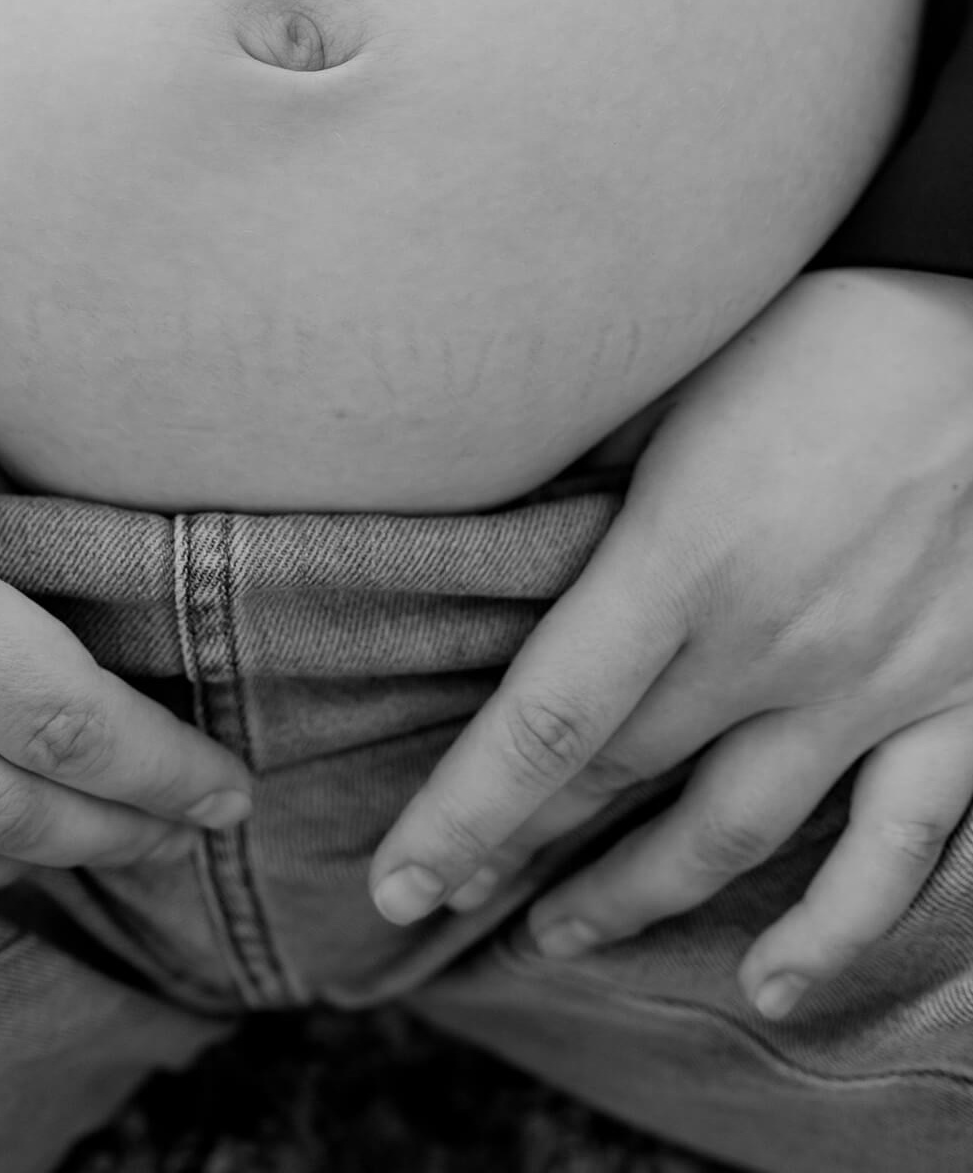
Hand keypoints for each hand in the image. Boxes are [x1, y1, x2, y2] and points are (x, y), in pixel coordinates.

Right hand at [0, 377, 250, 908]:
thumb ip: (4, 486)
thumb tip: (102, 566)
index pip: (58, 712)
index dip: (159, 766)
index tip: (229, 786)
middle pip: (10, 801)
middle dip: (129, 824)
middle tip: (203, 823)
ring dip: (49, 864)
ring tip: (130, 845)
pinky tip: (5, 863)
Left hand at [369, 267, 972, 1019]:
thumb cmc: (821, 330)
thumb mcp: (674, 373)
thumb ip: (581, 464)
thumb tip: (486, 522)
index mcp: (684, 559)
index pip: (545, 724)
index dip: (464, 815)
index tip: (400, 883)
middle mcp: (772, 644)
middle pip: (616, 783)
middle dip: (518, 850)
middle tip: (450, 895)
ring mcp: (872, 686)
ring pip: (732, 834)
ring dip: (635, 896)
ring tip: (558, 935)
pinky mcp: (961, 701)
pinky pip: (903, 845)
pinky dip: (839, 925)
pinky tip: (776, 986)